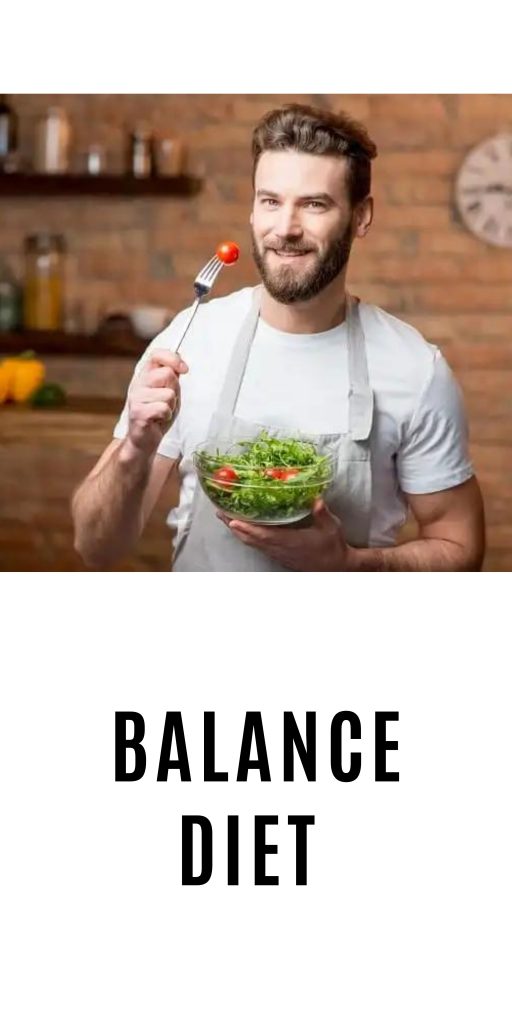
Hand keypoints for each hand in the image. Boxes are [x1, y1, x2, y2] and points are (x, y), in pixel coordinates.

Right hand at [126, 349, 187, 456]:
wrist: (144, 440)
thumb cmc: (158, 416)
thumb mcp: (168, 393)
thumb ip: (172, 379)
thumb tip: (180, 363)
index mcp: (145, 376)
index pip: (157, 355)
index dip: (173, 358)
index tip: (184, 369)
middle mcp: (138, 383)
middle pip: (167, 374)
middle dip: (175, 389)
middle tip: (167, 402)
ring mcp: (136, 397)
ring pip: (168, 393)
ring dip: (171, 406)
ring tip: (161, 413)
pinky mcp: (138, 412)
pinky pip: (164, 408)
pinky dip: (166, 416)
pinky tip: (158, 420)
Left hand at [218, 499, 358, 570]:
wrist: (334, 568)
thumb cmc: (332, 547)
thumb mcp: (332, 529)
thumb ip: (323, 514)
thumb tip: (317, 500)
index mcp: (291, 542)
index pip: (265, 536)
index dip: (248, 529)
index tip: (233, 521)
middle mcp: (280, 549)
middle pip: (252, 539)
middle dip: (235, 526)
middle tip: (220, 512)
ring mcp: (278, 553)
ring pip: (253, 544)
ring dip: (238, 532)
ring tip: (225, 518)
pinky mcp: (278, 555)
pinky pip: (258, 546)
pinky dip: (247, 537)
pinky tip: (241, 529)